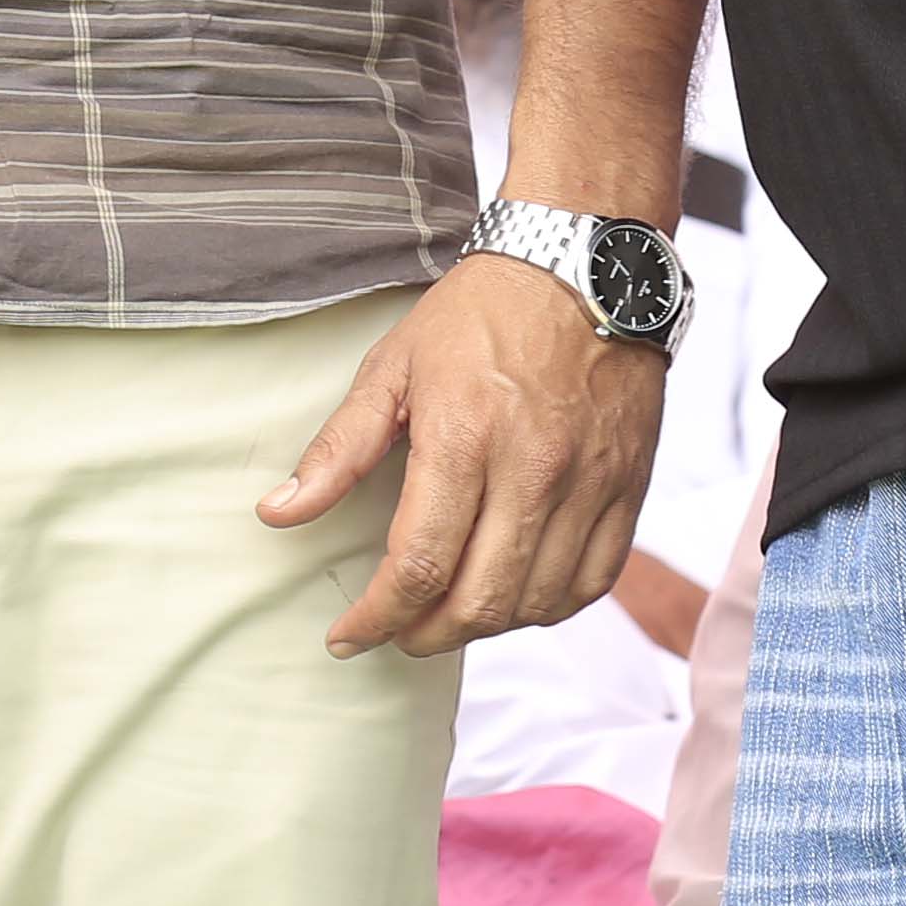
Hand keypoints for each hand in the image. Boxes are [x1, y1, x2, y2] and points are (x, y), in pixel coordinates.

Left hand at [266, 252, 665, 655]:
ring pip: (537, 603)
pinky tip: (514, 596)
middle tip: (395, 632)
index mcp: (465, 437)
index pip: (418, 565)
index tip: (347, 636)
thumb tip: (278, 514)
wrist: (583, 269)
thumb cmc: (479, 316)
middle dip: (425, 635)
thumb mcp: (391, 367)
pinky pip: (593, 582)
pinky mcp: (628, 488)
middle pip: (480, 601)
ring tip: (447, 614)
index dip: (377, 617)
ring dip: (484, 627)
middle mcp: (534, 469)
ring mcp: (589, 483)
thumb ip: (338, 449)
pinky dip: (549, 607)